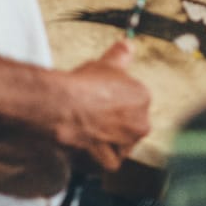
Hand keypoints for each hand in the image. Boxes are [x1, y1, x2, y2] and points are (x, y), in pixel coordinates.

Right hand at [53, 41, 150, 173]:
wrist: (62, 106)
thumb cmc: (83, 85)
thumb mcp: (104, 63)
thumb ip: (120, 55)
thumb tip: (128, 45)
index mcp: (143, 98)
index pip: (137, 101)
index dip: (118, 100)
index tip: (105, 98)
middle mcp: (140, 123)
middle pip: (133, 124)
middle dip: (118, 121)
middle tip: (97, 113)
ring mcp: (125, 143)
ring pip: (123, 144)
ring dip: (111, 140)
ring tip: (92, 129)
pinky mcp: (109, 159)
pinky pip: (109, 160)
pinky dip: (100, 156)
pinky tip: (90, 146)